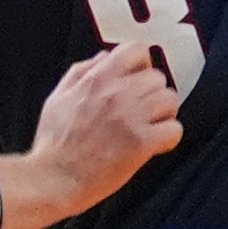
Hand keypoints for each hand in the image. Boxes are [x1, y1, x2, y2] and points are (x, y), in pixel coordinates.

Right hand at [0, 43, 185, 228]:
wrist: (54, 178)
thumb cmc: (53, 143)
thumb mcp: (58, 97)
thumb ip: (81, 73)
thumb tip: (103, 57)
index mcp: (96, 79)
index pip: (136, 50)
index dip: (142, 64)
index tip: (137, 79)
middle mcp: (117, 93)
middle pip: (157, 78)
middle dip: (152, 93)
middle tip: (143, 111)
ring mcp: (131, 117)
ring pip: (170, 100)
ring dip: (164, 114)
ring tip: (151, 127)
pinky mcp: (141, 143)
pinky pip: (174, 130)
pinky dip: (169, 137)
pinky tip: (155, 145)